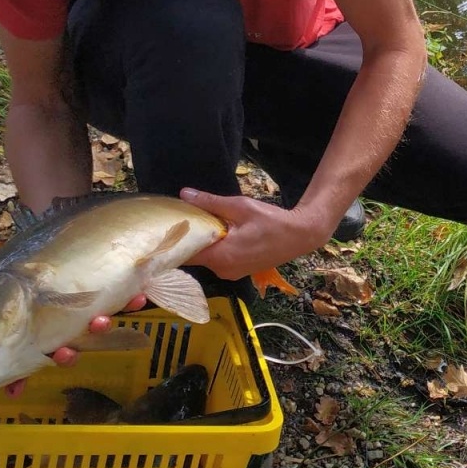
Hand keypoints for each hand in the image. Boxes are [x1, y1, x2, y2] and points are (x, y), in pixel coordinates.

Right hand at [0, 268, 144, 396]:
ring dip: (99, 330)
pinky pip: (129, 302)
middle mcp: (66, 325)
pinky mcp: (119, 295)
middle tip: (64, 353)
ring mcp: (94, 312)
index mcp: (38, 327)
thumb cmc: (36, 261)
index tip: (15, 390)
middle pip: (65, 348)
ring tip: (100, 322)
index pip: (28, 357)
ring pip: (97, 330)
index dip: (21, 375)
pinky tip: (140, 295)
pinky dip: (134, 299)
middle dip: (65, 354)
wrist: (72, 228)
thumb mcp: (4, 270)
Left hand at [180, 187, 329, 277]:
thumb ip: (210, 202)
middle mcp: (223, 270)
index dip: (173, 242)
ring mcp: (232, 273)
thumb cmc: (271, 222)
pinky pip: (220, 260)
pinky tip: (219, 233)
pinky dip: (216, 248)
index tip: (165, 228)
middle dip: (189, 240)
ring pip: (208, 259)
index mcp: (221, 256)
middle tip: (182, 220)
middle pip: (195, 257)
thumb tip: (185, 194)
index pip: (185, 255)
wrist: (301, 236)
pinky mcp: (240, 271)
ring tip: (200, 223)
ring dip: (204, 244)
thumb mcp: (240, 207)